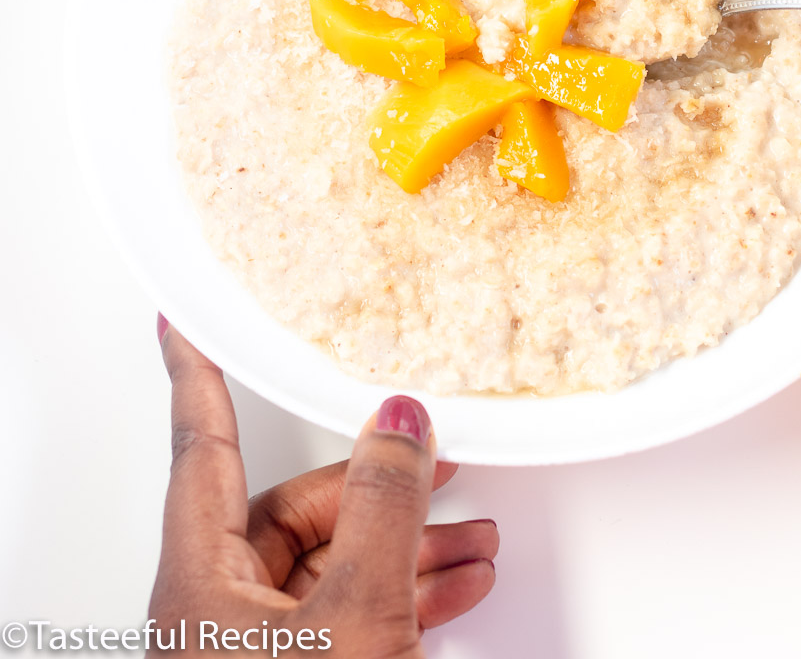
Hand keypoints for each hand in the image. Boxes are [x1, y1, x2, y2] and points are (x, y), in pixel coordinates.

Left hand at [149, 320, 497, 656]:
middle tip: (426, 455)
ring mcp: (258, 649)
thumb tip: (396, 425)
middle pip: (296, 511)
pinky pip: (352, 609)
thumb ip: (380, 511)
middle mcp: (219, 613)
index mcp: (202, 584)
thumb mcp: (355, 616)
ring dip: (408, 543)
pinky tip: (455, 579)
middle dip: (376, 486)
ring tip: (468, 533)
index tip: (182, 324)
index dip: (196, 376)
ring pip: (335, 563)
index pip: (202, 449)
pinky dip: (406, 589)